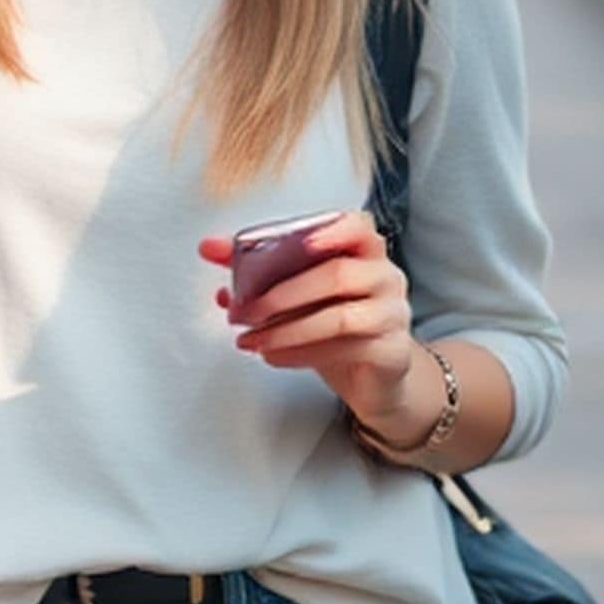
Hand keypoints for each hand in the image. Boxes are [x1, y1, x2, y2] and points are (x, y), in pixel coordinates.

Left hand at [202, 220, 423, 441]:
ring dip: (285, 330)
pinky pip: (344, 350)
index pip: (355, 226)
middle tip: (243, 310)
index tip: (299, 240)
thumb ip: (257, 267)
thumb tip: (210, 247)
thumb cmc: (334, 324)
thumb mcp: (297, 293)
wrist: (372, 376)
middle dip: (282, 293)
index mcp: (364, 250)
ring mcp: (393, 314)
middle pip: (337, 274)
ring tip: (250, 339)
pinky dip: (300, 353)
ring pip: (338, 317)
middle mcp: (385, 276)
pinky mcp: (391, 351)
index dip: (329, 230)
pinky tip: (272, 356)